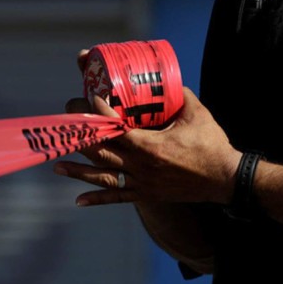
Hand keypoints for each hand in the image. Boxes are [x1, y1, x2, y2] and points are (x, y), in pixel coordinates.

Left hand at [55, 86, 241, 205]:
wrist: (225, 179)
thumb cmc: (213, 145)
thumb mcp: (198, 114)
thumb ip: (180, 96)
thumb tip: (167, 82)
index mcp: (152, 146)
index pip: (115, 129)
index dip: (98, 113)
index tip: (88, 100)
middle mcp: (143, 166)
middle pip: (102, 151)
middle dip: (81, 136)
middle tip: (67, 124)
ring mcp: (144, 183)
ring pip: (104, 176)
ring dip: (79, 170)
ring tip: (57, 165)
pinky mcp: (148, 194)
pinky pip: (119, 197)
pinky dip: (98, 199)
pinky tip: (78, 201)